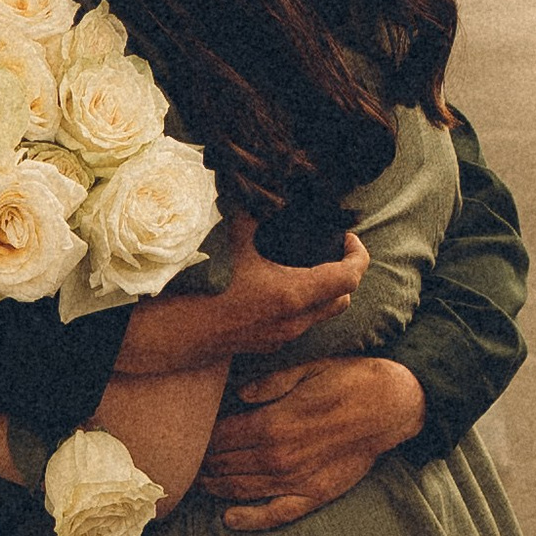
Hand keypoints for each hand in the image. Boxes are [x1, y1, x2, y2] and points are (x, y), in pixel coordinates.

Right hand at [116, 219, 368, 374]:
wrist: (176, 332)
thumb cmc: (204, 287)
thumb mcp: (231, 242)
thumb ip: (252, 214)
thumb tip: (261, 190)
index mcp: (295, 293)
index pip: (350, 277)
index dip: (358, 254)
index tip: (348, 237)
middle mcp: (296, 320)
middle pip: (343, 299)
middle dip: (345, 274)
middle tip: (331, 250)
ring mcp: (283, 337)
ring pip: (322, 315)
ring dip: (325, 292)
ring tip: (308, 266)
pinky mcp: (268, 345)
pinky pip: (300, 324)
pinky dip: (304, 306)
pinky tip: (282, 287)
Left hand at [198, 357, 424, 531]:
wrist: (391, 406)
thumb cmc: (349, 381)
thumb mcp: (307, 368)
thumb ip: (269, 383)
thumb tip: (238, 397)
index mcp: (272, 422)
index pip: (219, 437)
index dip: (199, 439)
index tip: (187, 438)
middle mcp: (277, 456)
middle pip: (223, 464)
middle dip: (201, 464)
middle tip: (184, 463)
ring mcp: (294, 480)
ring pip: (240, 490)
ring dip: (214, 488)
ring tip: (197, 484)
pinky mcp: (313, 495)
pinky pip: (275, 514)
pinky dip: (249, 519)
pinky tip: (229, 518)